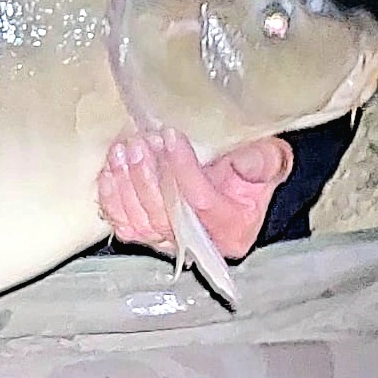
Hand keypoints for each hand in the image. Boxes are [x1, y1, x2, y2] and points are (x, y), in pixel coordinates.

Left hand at [97, 130, 292, 260]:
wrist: (234, 185)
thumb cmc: (250, 173)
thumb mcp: (269, 163)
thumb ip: (262, 162)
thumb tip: (243, 161)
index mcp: (231, 229)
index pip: (201, 202)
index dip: (182, 169)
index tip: (170, 136)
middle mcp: (198, 242)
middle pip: (164, 215)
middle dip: (147, 175)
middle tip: (141, 142)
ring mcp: (169, 240)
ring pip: (140, 221)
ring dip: (126, 183)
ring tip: (123, 151)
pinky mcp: (147, 233)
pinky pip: (124, 223)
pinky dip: (112, 198)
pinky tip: (109, 171)